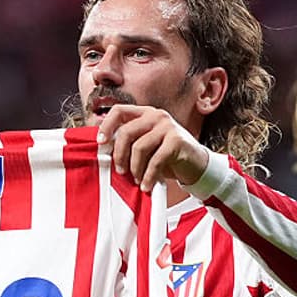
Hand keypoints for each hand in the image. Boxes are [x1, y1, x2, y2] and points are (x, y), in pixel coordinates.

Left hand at [95, 104, 209, 191]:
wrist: (196, 164)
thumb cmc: (167, 157)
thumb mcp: (146, 146)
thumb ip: (129, 143)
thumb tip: (104, 152)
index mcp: (145, 113)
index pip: (119, 111)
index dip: (106, 126)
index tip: (101, 143)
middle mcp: (156, 115)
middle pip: (126, 132)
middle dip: (120, 155)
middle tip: (121, 171)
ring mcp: (168, 126)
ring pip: (139, 147)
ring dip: (135, 168)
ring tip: (137, 179)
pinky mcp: (177, 140)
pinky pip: (155, 160)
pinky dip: (148, 176)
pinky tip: (147, 185)